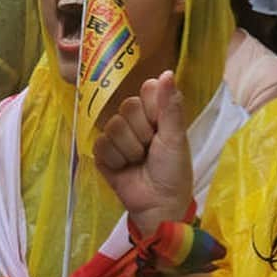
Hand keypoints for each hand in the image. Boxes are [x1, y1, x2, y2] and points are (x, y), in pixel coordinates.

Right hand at [94, 70, 192, 235]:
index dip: (154, 107)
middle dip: (142, 132)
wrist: (159, 204)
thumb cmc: (173, 169)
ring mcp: (117, 135)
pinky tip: (125, 168)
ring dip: (130, 149)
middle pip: (128, 106)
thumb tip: (167, 72)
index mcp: (156, 111)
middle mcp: (135, 119)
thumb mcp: (176, 137)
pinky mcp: (102, 153)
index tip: (162, 125)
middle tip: (151, 148)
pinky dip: (115, 160)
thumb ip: (170, 105)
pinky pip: (100, 144)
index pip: (148, 88)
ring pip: (114, 126)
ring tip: (140, 161)